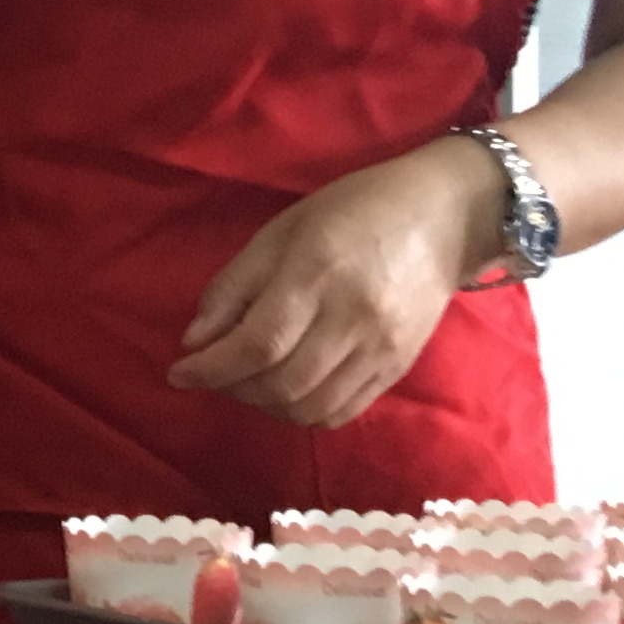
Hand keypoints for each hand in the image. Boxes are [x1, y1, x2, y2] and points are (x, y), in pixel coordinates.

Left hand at [168, 141, 501, 429]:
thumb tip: (195, 342)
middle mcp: (354, 318)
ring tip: (246, 381)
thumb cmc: (352, 211)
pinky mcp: (399, 368)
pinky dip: (303, 412)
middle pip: (281, 383)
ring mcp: (382, 348)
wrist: (445, 217)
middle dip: (232, 388)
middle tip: (212, 373)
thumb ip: (235, 287)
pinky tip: (286, 390)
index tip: (178, 373)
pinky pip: (342, 412)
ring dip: (264, 405)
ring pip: (309, 407)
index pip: (258, 343)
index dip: (211, 368)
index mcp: (318, 274)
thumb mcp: (281, 232)